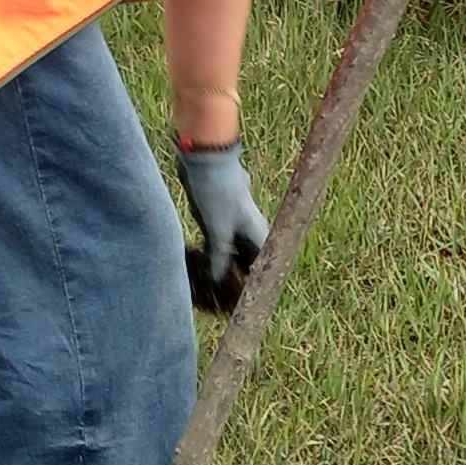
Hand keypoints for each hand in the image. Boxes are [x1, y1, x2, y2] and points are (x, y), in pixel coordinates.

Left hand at [177, 140, 268, 313]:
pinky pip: (218, 244)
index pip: (263, 268)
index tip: (247, 304)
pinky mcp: (218, 220)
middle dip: (238, 280)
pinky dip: (212, 256)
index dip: (257, 286)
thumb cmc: (218, 192)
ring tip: (212, 291)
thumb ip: (219, 256)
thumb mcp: (217, 229)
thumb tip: (217, 280)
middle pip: (248, 263)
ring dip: (223, 270)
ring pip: (232, 255)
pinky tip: (202, 268)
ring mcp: (234, 225)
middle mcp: (250, 231)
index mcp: (259, 234)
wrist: (206, 160)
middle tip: (225, 302)